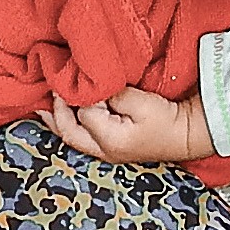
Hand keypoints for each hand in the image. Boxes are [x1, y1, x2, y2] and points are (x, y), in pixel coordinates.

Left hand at [46, 88, 216, 162]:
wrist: (185, 136)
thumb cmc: (166, 119)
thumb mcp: (141, 102)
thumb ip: (113, 95)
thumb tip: (92, 89)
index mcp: (110, 140)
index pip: (83, 114)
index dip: (79, 95)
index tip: (75, 76)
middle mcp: (103, 151)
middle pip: (69, 133)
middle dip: (56, 112)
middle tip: (51, 90)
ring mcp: (106, 154)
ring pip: (72, 139)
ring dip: (58, 122)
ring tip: (43, 108)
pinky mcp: (110, 149)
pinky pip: (82, 139)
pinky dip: (69, 126)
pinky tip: (62, 118)